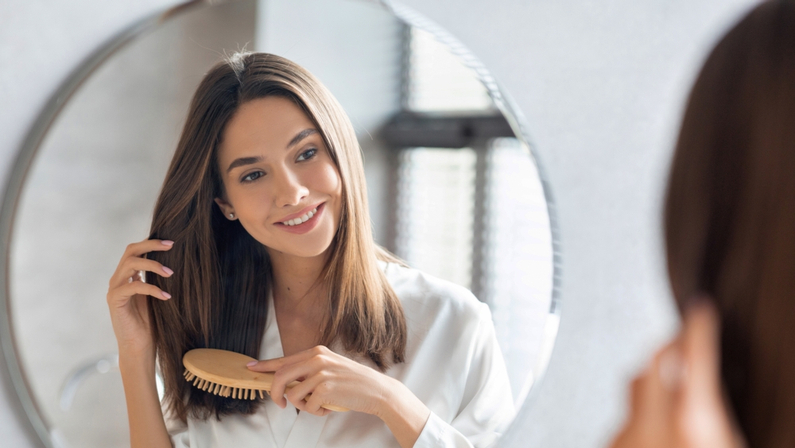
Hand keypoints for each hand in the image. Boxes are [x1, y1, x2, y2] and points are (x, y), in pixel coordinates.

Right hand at [106, 239, 174, 357]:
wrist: (139, 346)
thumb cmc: (150, 323)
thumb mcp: (155, 295)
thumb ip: (156, 278)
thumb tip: (173, 261)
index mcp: (127, 276)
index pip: (135, 250)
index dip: (151, 243)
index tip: (171, 243)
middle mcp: (118, 279)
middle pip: (130, 251)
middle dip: (151, 245)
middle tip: (170, 246)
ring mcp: (114, 289)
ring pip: (130, 264)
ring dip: (153, 265)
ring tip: (171, 273)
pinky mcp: (115, 301)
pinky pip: (133, 287)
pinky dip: (152, 289)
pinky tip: (166, 296)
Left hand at [246, 345, 392, 416]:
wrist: (377, 390)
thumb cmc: (353, 382)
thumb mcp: (330, 368)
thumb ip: (309, 371)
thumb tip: (285, 383)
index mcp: (316, 352)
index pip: (283, 359)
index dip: (264, 365)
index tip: (251, 368)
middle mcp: (317, 359)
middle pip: (280, 377)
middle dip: (275, 394)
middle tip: (281, 404)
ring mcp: (321, 373)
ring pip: (293, 395)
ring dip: (303, 406)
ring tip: (320, 405)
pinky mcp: (326, 388)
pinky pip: (308, 407)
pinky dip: (316, 412)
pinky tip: (330, 408)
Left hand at [609, 301, 743, 447]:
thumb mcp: (725, 440)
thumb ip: (710, 408)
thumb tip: (704, 381)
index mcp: (690, 419)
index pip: (694, 355)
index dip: (697, 326)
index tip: (699, 308)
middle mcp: (651, 424)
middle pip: (653, 362)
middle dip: (667, 346)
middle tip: (681, 339)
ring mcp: (625, 434)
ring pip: (635, 389)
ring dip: (652, 384)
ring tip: (671, 390)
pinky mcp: (611, 444)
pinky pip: (625, 414)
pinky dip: (640, 414)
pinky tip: (654, 427)